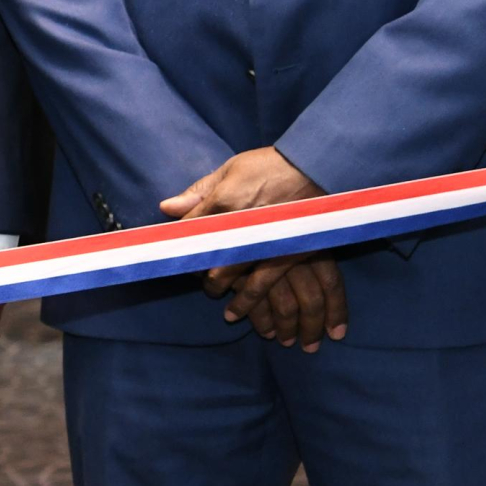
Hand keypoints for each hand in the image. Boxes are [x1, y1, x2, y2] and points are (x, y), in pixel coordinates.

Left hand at [164, 147, 347, 349]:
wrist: (319, 163)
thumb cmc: (272, 164)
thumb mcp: (231, 169)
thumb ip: (199, 192)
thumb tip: (166, 208)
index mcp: (223, 203)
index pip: (192, 235)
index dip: (185, 251)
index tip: (184, 261)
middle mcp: (243, 226)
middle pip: (215, 265)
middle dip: (208, 281)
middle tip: (208, 289)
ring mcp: (269, 242)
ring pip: (243, 282)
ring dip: (239, 302)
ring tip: (231, 315)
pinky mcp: (294, 252)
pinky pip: (274, 286)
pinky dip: (264, 307)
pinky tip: (260, 322)